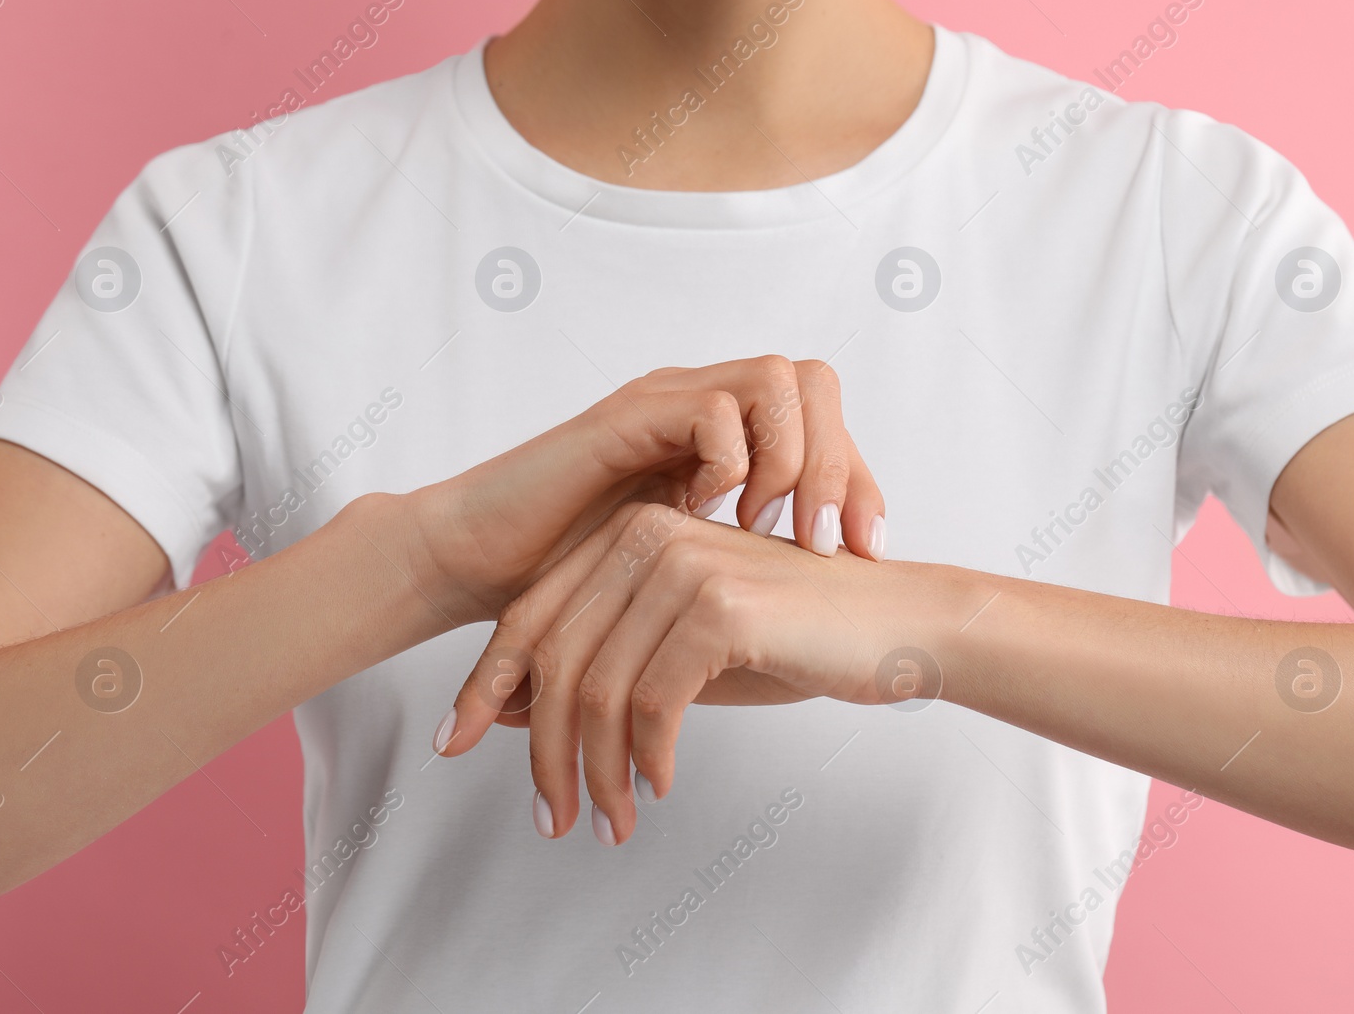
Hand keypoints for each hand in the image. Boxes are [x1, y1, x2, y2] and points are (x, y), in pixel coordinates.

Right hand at [407, 357, 885, 622]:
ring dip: (791, 459)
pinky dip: (731, 462)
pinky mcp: (625, 419)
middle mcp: (699, 405)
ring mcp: (663, 405)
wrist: (482, 566)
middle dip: (839, 463)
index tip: (867, 552)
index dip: (861, 478)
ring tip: (770, 530)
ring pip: (775, 378)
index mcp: (723, 437)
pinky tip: (713, 517)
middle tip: (828, 543)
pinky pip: (713, 408)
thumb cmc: (575, 578)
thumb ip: (749, 561)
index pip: (824, 416)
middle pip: (813, 381)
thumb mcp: (689, 570)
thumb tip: (834, 590)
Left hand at [439, 503, 957, 844]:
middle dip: (542, 750)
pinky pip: (654, 702)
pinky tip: (660, 786)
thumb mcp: (683, 652)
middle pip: (556, 657)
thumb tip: (510, 711)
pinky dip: (648, 757)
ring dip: (599, 771)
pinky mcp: (719, 607)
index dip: (485, 684)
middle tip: (553, 818)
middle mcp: (646, 535)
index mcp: (629, 531)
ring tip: (610, 822)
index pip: (531, 615)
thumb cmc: (796, 636)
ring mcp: (682, 565)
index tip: (454, 743)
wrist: (899, 625)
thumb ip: (605, 668)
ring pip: (600, 689)